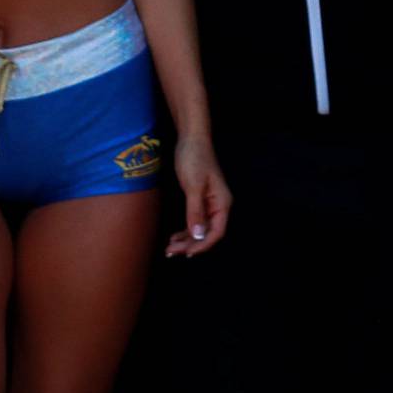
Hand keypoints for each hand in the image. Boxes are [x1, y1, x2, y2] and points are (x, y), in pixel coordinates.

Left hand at [167, 132, 231, 256]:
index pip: (217, 232)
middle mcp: (218, 205)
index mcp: (222, 203)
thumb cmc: (195, 159)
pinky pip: (194, 221)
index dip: (203, 245)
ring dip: (186, 240)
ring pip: (200, 229)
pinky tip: (174, 236)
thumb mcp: (193, 186)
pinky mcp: (199, 200)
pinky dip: (185, 231)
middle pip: (207, 233)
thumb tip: (198, 236)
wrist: (191, 139)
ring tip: (170, 248)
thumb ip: (195, 212)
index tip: (187, 253)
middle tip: (171, 251)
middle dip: (191, 244)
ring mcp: (209, 203)